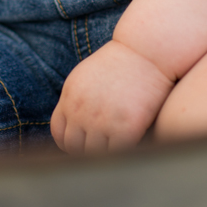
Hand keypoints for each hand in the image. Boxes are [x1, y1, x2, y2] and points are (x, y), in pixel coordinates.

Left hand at [50, 39, 174, 154]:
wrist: (147, 51)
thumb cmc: (121, 64)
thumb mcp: (87, 76)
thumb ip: (77, 100)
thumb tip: (75, 128)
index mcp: (70, 96)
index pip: (59, 133)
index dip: (69, 142)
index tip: (83, 144)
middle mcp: (81, 110)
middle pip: (73, 147)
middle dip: (85, 151)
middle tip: (101, 149)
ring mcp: (102, 120)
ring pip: (94, 154)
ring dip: (104, 154)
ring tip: (116, 148)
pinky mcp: (125, 128)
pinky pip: (117, 154)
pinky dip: (122, 153)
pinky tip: (130, 145)